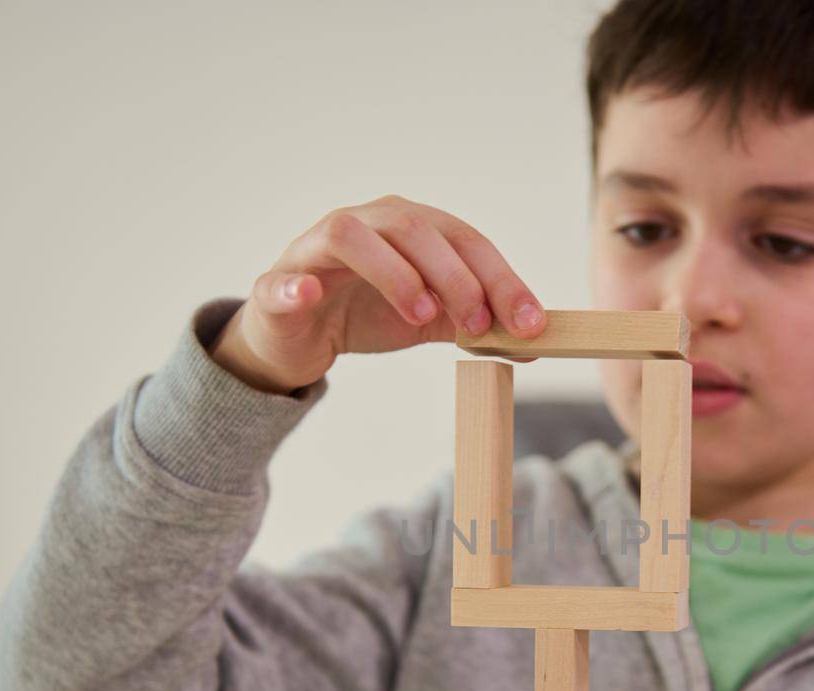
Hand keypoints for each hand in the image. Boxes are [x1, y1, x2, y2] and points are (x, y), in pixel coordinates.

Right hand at [209, 194, 543, 392]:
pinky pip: (286, 279)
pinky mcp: (280, 282)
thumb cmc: (368, 313)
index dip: (501, 279)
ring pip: (352, 236)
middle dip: (455, 276)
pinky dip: (298, 284)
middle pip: (414, 228)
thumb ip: (475, 324)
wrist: (301, 337)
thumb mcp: (430, 319)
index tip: (530, 323)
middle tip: (479, 325)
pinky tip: (313, 295)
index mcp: (411, 228)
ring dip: (393, 272)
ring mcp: (317, 247)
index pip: (464, 240)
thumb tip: (534, 343)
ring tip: (420, 315)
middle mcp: (367, 224)